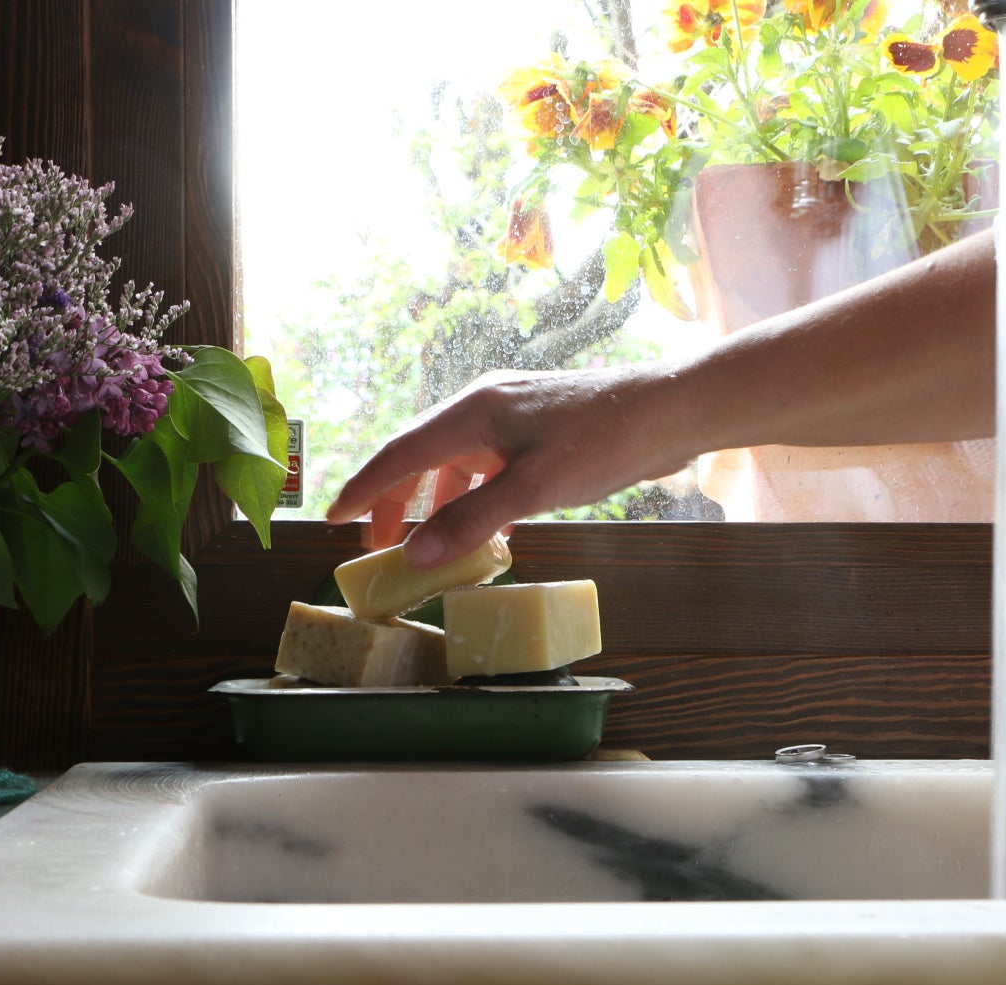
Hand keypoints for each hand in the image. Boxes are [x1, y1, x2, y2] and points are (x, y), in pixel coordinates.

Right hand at [326, 364, 702, 566]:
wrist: (669, 411)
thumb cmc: (603, 440)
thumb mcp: (533, 489)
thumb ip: (472, 522)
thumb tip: (417, 555)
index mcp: (472, 412)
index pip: (399, 453)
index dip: (364, 489)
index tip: (336, 520)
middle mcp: (485, 408)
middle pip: (421, 457)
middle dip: (396, 502)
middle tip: (377, 546)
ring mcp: (513, 418)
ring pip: (457, 464)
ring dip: (439, 505)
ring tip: (429, 546)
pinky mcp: (539, 432)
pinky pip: (490, 467)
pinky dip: (477, 499)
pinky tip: (488, 533)